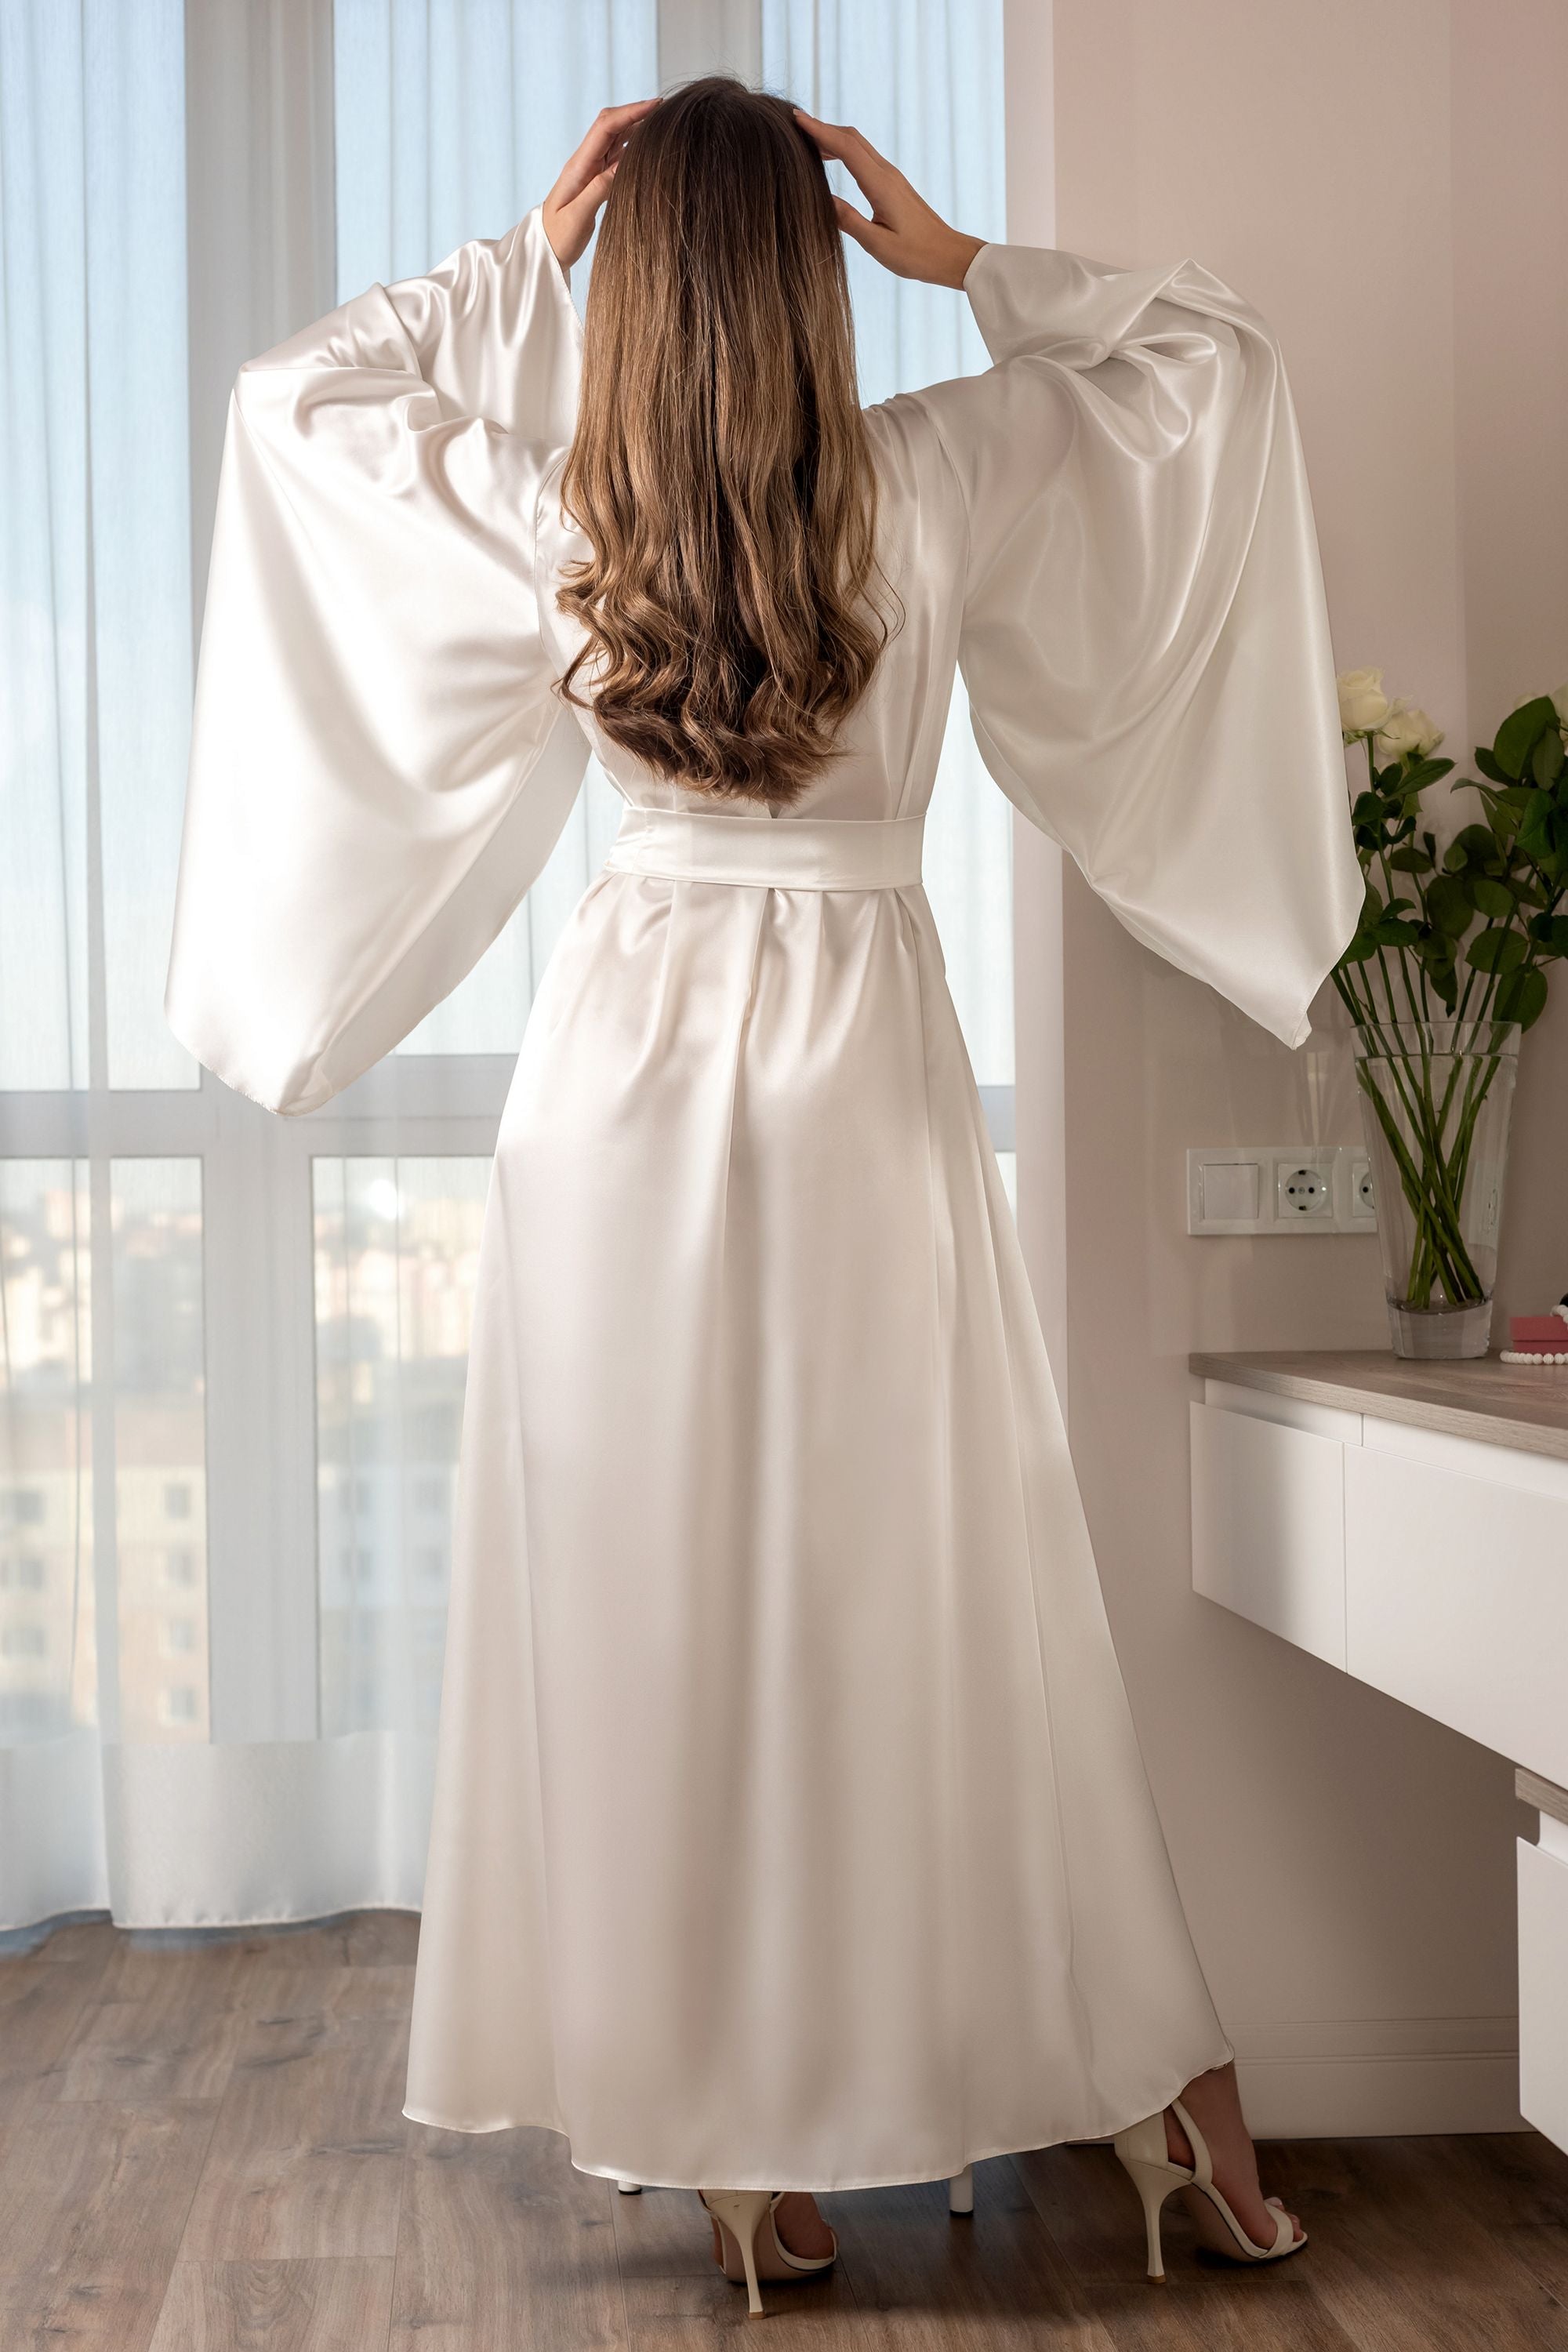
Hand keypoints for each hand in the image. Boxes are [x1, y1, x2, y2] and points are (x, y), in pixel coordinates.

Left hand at [542, 100, 656, 269]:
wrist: (545, 250)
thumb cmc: (558, 238)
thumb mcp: (577, 217)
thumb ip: (599, 189)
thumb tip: (623, 165)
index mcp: (579, 165)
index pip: (606, 127)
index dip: (631, 112)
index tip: (656, 105)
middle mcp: (585, 161)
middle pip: (612, 124)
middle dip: (636, 112)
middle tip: (664, 108)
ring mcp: (591, 169)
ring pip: (616, 138)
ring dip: (637, 126)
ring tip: (662, 122)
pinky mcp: (596, 180)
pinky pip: (617, 156)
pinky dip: (634, 146)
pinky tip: (649, 146)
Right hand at [794, 111, 983, 288]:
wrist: (948, 255)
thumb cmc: (916, 255)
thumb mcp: (877, 244)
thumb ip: (848, 221)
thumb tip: (824, 200)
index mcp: (881, 185)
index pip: (846, 148)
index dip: (820, 131)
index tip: (797, 118)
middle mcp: (886, 174)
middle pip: (852, 138)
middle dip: (823, 128)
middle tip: (796, 124)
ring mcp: (891, 176)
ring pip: (858, 145)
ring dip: (833, 137)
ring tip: (807, 139)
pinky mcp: (893, 184)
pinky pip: (864, 157)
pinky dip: (844, 150)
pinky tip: (831, 158)